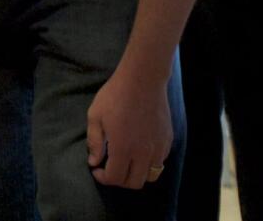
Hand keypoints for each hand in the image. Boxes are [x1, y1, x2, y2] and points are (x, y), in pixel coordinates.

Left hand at [86, 66, 172, 188]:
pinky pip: (160, 162)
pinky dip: (148, 164)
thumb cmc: (115, 95)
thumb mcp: (95, 116)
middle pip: (135, 183)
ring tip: (125, 162)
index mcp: (123, 148)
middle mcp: (144, 153)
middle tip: (109, 168)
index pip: (115, 178)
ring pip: (151, 176)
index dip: (103, 178)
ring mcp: (159, 148)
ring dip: (136, 174)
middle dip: (119, 180)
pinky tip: (138, 150)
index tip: (96, 168)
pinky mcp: (168, 141)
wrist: (142, 80)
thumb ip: (94, 142)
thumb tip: (94, 162)